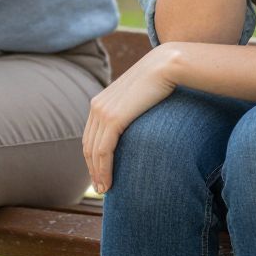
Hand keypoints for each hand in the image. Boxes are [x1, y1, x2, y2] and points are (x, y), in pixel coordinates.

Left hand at [82, 45, 182, 193]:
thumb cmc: (160, 81)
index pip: (90, 136)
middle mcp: (97, 106)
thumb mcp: (139, 96)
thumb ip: (132, 108)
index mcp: (100, 101)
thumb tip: (138, 119)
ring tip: (105, 191)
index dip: (93, 158)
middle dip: (92, 169)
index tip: (100, 174)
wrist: (166, 65)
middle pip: (88, 146)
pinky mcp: (113, 119)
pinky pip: (103, 151)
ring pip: (94, 152)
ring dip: (98, 174)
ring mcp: (103, 112)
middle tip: (102, 188)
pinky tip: (109, 184)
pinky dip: (103, 170)